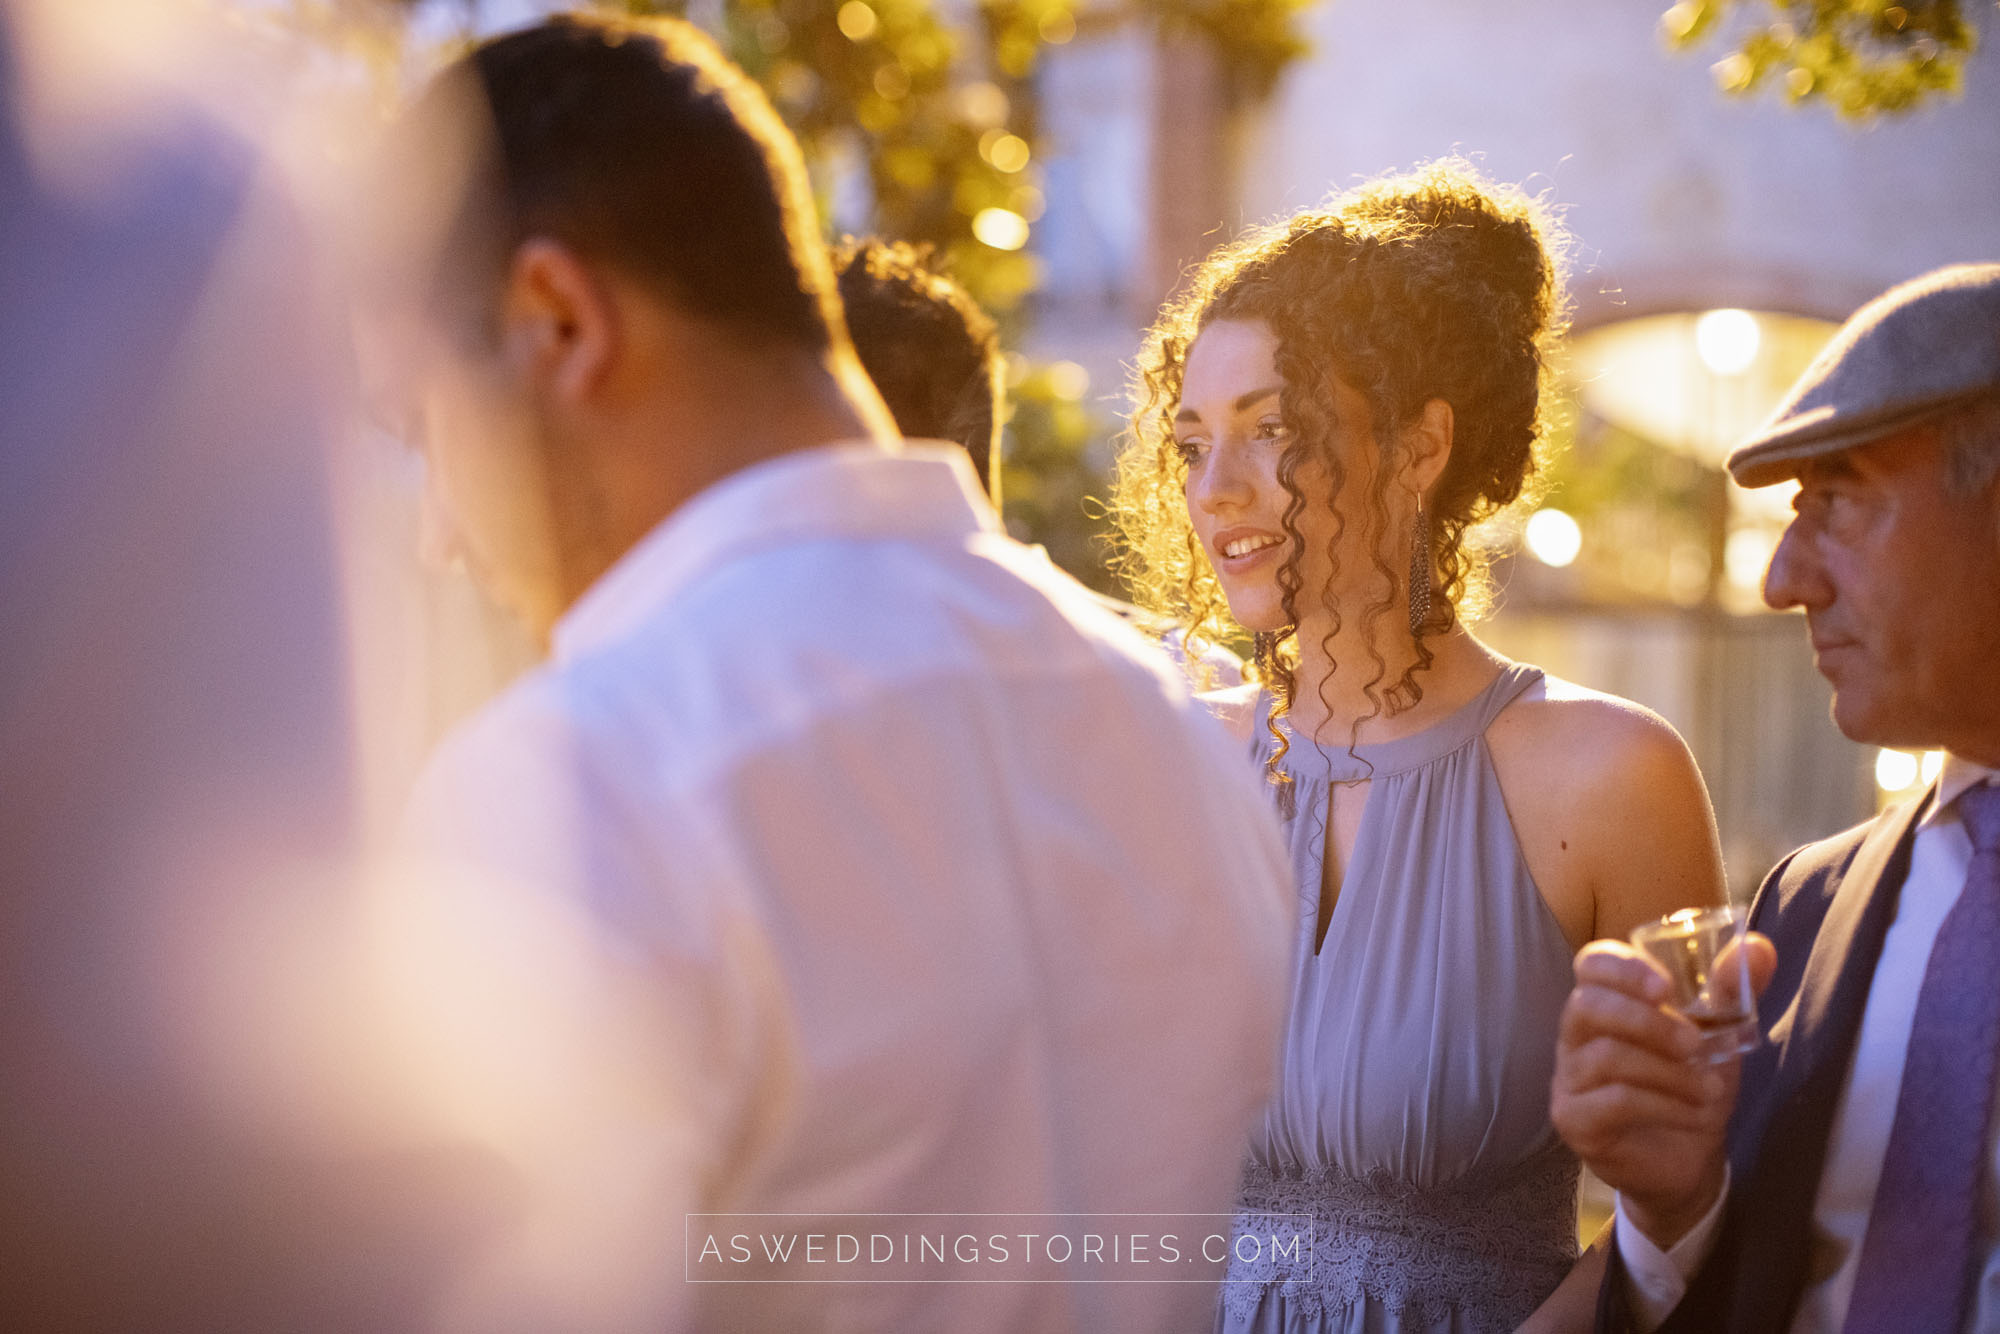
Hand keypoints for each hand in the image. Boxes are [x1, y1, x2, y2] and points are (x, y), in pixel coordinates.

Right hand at [1550, 935, 1776, 1249]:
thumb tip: (1758, 946)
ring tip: (1709, 1090)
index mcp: (1605, 1002)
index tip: (1667, 987)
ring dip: (1669, 1073)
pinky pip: (1613, 1102)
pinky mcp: (1574, 1121)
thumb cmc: (1691, 1084)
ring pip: (1605, 1057)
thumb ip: (1733, 989)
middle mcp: (1575, 1035)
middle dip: (1645, 1022)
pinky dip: (1665, 1105)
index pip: (1591, 964)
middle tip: (1695, 1043)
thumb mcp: (1718, 1033)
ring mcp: (1568, 1079)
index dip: (1623, 968)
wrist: (1688, 1159)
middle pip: (1586, 1006)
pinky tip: (1695, 1114)